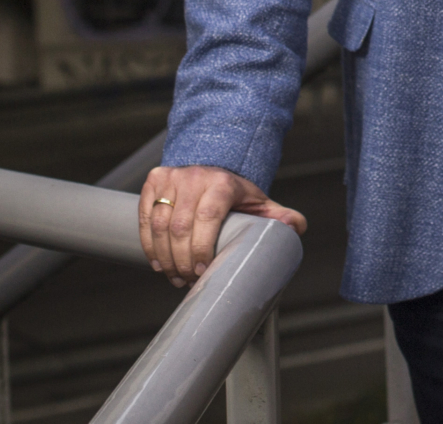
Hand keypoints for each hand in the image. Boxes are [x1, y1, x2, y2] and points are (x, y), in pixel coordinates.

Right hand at [138, 164, 307, 287]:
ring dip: (164, 257)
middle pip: (181, 227)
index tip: (202, 273)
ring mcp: (172, 178)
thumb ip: (278, 216)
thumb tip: (297, 228)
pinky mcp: (154, 181)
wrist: (212, 161)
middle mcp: (195, 177)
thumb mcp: (259, 201)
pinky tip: (157, 262)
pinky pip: (145, 217)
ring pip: (160, 225)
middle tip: (187, 281)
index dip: (202, 248)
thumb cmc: (237, 190)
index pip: (208, 217)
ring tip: (174, 276)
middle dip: (182, 261)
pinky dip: (148, 243)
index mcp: (222, 183)